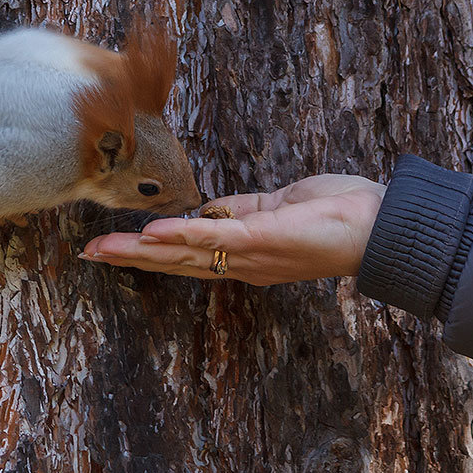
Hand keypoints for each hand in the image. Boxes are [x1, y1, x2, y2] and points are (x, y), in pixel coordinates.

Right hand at [79, 175, 385, 284]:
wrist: (383, 226)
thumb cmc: (340, 213)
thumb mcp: (280, 208)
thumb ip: (241, 211)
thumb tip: (207, 209)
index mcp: (245, 256)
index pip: (186, 257)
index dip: (148, 253)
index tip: (111, 249)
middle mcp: (243, 264)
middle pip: (175, 263)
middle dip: (129, 258)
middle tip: (89, 254)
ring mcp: (252, 254)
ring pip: (186, 254)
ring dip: (142, 250)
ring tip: (104, 247)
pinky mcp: (264, 237)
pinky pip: (216, 238)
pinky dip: (183, 236)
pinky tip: (153, 232)